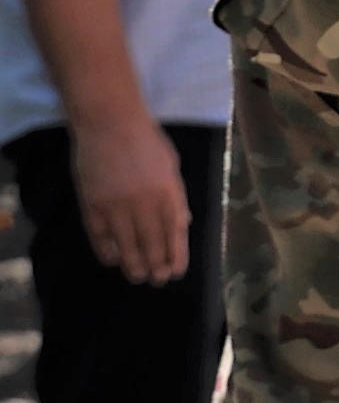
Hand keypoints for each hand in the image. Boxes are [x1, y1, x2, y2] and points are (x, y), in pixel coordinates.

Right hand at [70, 116, 188, 286]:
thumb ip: (176, 196)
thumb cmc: (146, 141)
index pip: (174, 233)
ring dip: (133, 263)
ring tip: (138, 277)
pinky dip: (106, 250)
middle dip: (155, 265)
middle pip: (151, 242)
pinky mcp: (92, 202)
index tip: (176, 272)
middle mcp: (144, 202)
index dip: (175, 255)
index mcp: (168, 192)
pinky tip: (112, 261)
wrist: (109, 122)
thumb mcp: (171, 166)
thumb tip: (182, 224)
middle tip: (156, 281)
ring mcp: (116, 204)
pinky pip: (99, 234)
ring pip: (126, 243)